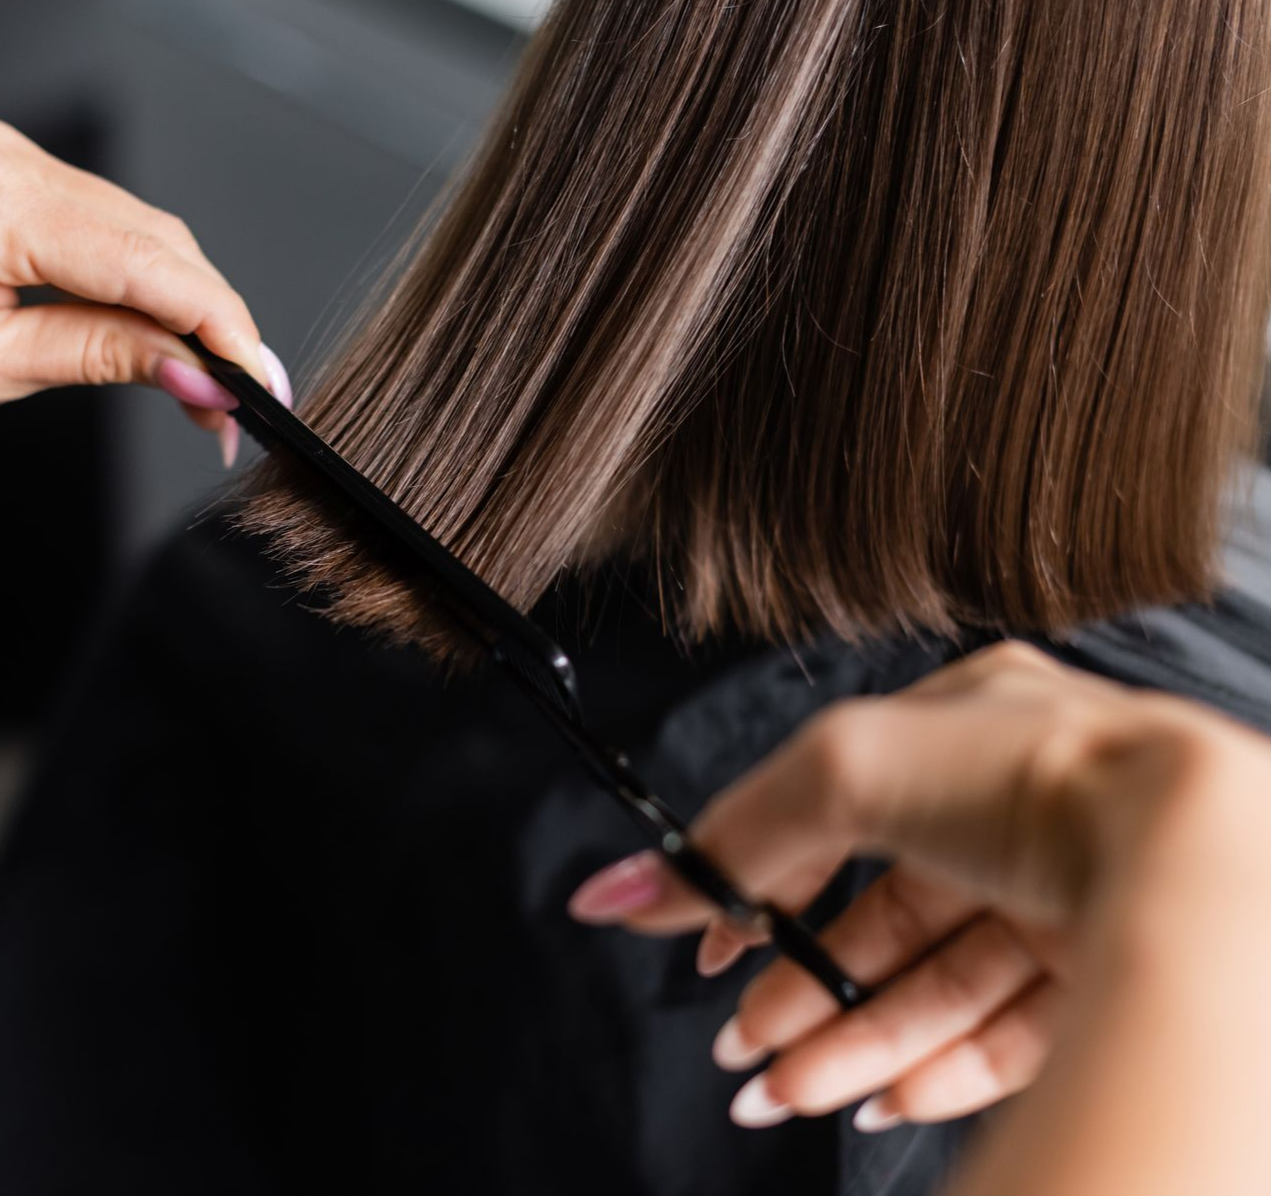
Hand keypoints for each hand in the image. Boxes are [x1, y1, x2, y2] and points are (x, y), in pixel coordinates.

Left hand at [0, 121, 291, 463]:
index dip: (227, 329)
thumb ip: (106, 357)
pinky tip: (158, 327)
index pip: (158, 265)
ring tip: (203, 378)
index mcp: (1, 201)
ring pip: (138, 226)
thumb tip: (198, 376)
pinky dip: (139, 276)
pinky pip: (101, 217)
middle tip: (240, 400)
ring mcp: (11, 154)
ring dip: (183, 303)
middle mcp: (10, 157)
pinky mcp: (9, 168)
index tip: (262, 387)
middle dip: (214, 323)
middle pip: (161, 239)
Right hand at [568, 642, 1256, 1130]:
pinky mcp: (1108, 967)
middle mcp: (1016, 805)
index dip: (761, 879)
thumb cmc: (1036, 776)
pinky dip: (934, 1065)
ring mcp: (1065, 889)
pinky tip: (875, 1095)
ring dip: (852, 1035)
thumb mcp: (843, 770)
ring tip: (782, 1088)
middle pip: (881, 912)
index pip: (833, 813)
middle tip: (742, 1040)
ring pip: (936, 979)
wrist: (1193, 854)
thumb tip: (627, 887)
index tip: (708, 942)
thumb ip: (734, 831)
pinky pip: (1005, 1028)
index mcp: (961, 724)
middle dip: (803, 982)